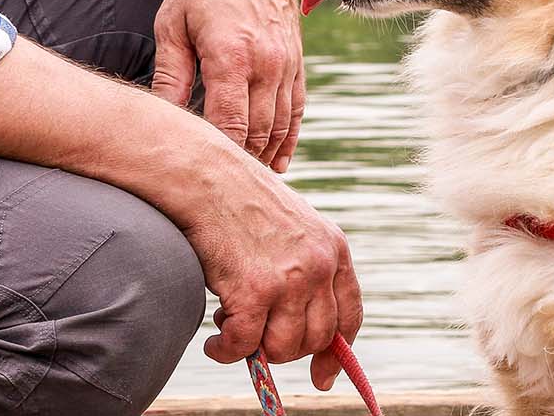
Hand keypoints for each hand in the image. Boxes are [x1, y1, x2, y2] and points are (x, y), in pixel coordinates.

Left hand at [150, 0, 306, 171]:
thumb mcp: (172, 24)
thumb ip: (170, 76)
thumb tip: (162, 122)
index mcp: (231, 55)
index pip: (229, 126)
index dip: (218, 157)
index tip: (200, 179)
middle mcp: (266, 61)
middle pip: (259, 132)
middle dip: (241, 165)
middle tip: (221, 193)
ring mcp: (287, 61)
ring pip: (280, 125)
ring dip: (265, 157)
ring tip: (245, 185)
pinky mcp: (296, 59)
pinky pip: (297, 108)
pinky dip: (289, 137)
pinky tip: (278, 162)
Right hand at [182, 141, 362, 389]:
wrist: (203, 175)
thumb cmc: (237, 198)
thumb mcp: (290, 227)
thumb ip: (303, 267)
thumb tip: (295, 323)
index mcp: (334, 248)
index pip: (349, 315)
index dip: (336, 354)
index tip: (322, 378)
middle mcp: (319, 265)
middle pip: (316, 338)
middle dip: (284, 349)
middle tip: (255, 338)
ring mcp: (289, 279)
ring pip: (283, 348)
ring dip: (254, 350)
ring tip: (228, 329)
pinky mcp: (254, 291)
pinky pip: (245, 345)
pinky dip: (225, 352)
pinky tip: (213, 343)